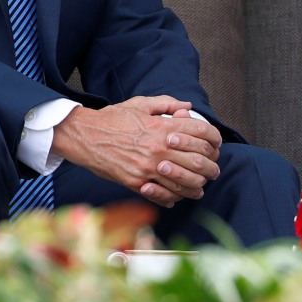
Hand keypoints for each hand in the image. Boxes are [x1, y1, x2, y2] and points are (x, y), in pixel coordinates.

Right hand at [51, 95, 221, 206]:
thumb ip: (166, 103)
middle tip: (214, 170)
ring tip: (201, 186)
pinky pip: (163, 194)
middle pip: (199, 160)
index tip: (216, 145)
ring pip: (185, 182)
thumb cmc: (112, 118)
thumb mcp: (140, 103)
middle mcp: (159, 148)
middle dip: (212, 166)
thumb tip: (188, 107)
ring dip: (198, 186)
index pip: (202, 133)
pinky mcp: (136, 182)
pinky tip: (179, 196)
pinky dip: (175, 197)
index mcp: (162, 126)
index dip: (215, 139)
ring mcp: (148, 168)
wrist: (85, 136)